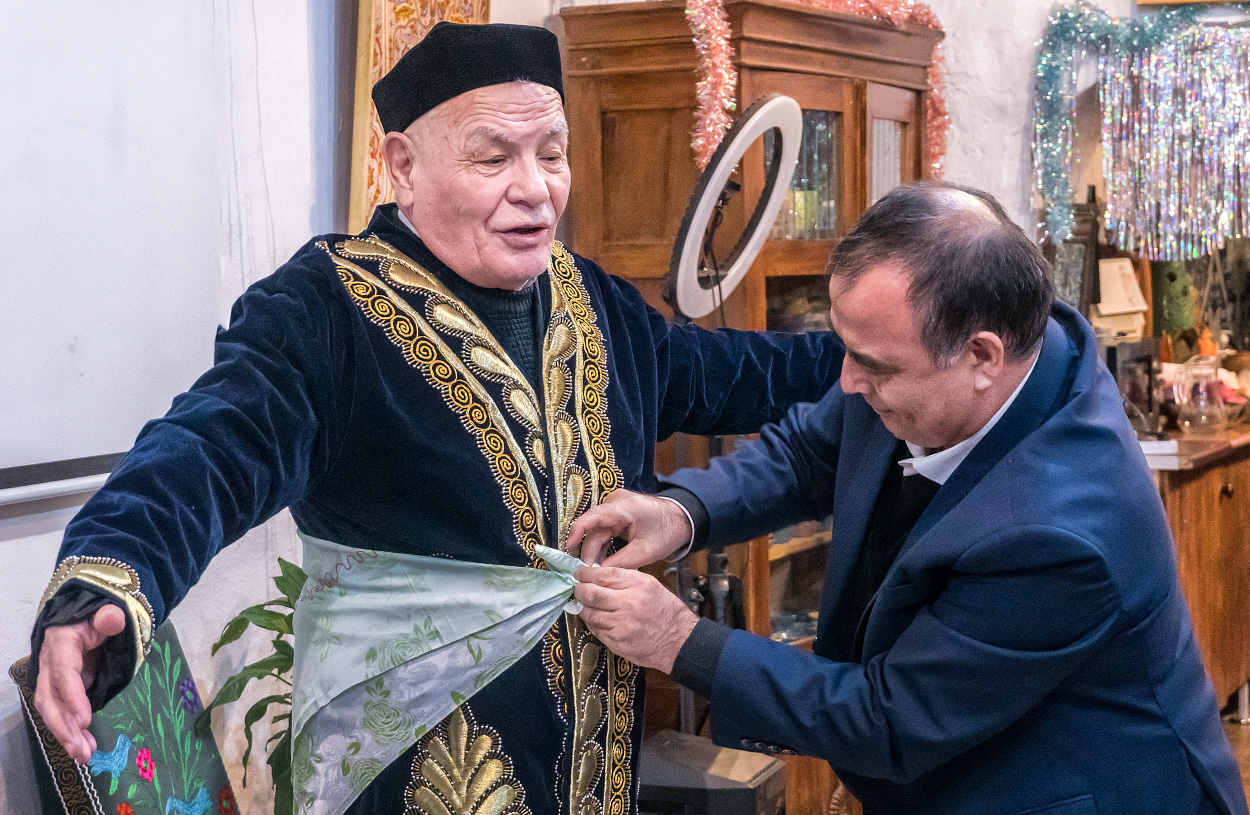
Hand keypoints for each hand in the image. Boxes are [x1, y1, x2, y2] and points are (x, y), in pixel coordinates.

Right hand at [34, 604, 126, 763]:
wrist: (86, 617)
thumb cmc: (96, 617)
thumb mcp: (106, 612)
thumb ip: (109, 617)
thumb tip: (112, 619)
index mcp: (61, 643)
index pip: (64, 673)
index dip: (72, 697)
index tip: (85, 720)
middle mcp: (50, 663)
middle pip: (50, 698)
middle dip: (63, 726)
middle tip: (80, 750)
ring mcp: (53, 678)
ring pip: (52, 710)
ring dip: (67, 734)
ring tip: (84, 755)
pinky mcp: (60, 689)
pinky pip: (61, 712)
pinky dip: (71, 730)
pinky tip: (84, 745)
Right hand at [568, 490, 691, 567]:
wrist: (680, 520)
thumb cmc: (666, 531)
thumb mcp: (646, 551)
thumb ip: (621, 562)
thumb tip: (599, 574)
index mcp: (624, 508)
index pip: (594, 516)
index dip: (578, 531)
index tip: (569, 547)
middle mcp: (615, 503)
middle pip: (595, 530)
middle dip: (591, 554)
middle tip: (589, 575)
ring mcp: (614, 507)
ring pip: (597, 533)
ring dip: (597, 553)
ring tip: (598, 573)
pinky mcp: (615, 514)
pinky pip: (604, 532)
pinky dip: (603, 547)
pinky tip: (604, 563)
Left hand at [574, 566, 698, 672]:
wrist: (678, 640)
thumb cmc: (665, 611)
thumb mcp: (649, 584)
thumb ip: (624, 578)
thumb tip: (598, 575)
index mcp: (637, 585)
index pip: (602, 575)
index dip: (585, 574)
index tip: (580, 574)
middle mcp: (628, 604)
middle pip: (590, 594)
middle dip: (579, 590)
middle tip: (578, 589)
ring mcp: (621, 625)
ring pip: (588, 613)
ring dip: (584, 608)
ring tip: (588, 605)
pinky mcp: (616, 642)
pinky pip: (595, 630)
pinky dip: (593, 623)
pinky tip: (599, 620)